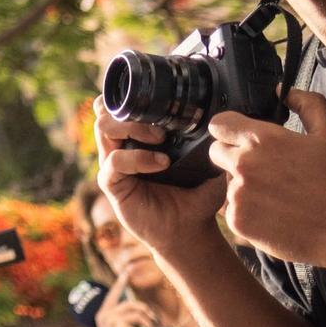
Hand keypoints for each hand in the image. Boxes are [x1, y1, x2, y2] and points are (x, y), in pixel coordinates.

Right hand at [92, 96, 224, 257]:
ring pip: (104, 129)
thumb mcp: (205, 161)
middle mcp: (122, 147)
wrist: (191, 230)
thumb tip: (221, 113)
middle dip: (133, 110)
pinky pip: (114, 162)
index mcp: (139, 138)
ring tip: (161, 140)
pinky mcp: (112, 185)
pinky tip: (161, 163)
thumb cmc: (196, 196)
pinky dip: (137, 158)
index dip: (129, 96)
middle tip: (162, 127)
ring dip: (132, 128)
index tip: (159, 101)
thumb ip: (205, 137)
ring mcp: (114, 165)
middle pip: (107, 111)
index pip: (120, 107)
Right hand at [92, 270, 155, 326]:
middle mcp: (107, 316)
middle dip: (146, 311)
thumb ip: (120, 315)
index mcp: (104, 313)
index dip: (120, 282)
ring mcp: (114, 323)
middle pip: (132, 305)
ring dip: (148, 324)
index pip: (113, 294)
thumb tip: (139, 307)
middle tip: (152, 319)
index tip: (126, 272)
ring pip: (138, 316)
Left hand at [206, 88, 325, 268]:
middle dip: (233, 156)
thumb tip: (282, 90)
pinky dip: (246, 211)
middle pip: (216, 152)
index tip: (241, 137)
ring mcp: (237, 195)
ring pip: (225, 182)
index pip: (219, 124)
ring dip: (241, 184)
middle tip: (262, 168)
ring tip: (274, 194)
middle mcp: (243, 165)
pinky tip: (272, 213)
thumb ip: (306, 104)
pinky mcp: (237, 221)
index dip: (229, 129)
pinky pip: (231, 209)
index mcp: (261, 140)